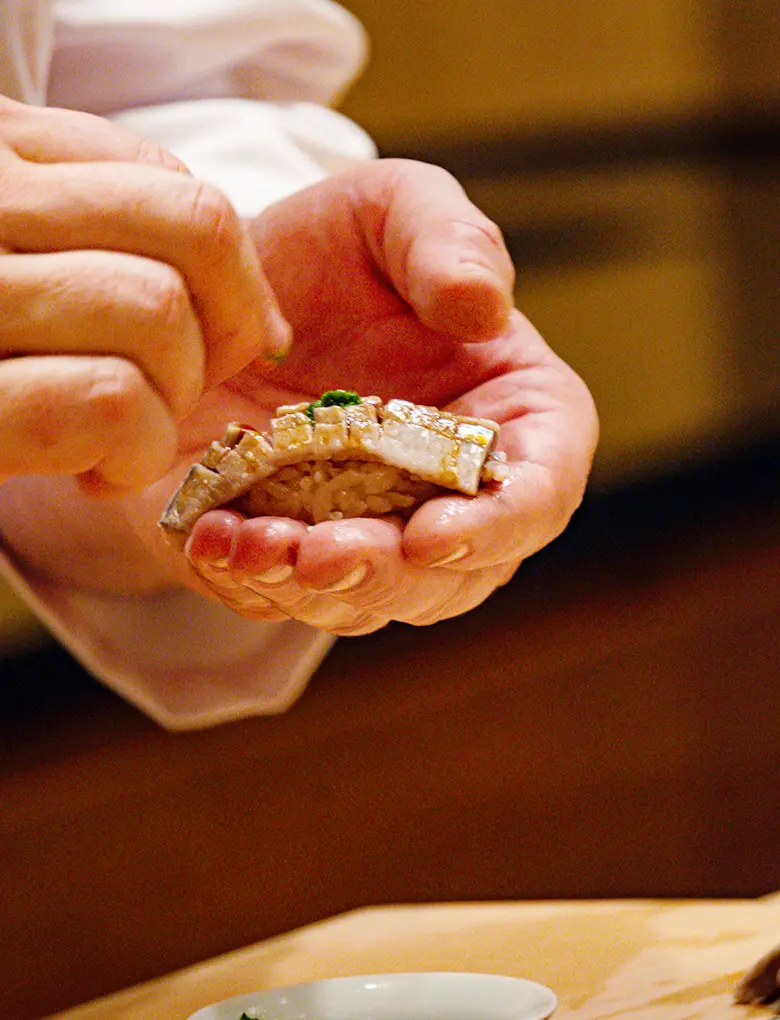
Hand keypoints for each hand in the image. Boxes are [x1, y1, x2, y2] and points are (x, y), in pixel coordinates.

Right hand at [0, 96, 288, 493]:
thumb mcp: (32, 261)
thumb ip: (125, 242)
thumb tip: (267, 322)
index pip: (180, 189)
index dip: (235, 278)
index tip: (223, 337)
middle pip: (192, 234)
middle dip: (219, 335)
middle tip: (170, 390)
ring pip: (156, 310)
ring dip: (168, 401)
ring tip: (117, 432)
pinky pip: (110, 398)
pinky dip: (133, 451)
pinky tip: (94, 471)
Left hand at [159, 159, 597, 632]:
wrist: (221, 291)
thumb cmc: (328, 250)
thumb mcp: (390, 209)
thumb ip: (450, 241)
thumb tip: (483, 311)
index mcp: (508, 416)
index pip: (540, 489)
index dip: (499, 526)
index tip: (435, 534)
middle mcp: (449, 491)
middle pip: (454, 572)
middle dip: (391, 575)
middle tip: (325, 554)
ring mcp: (373, 531)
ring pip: (369, 597)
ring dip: (315, 589)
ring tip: (253, 547)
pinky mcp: (294, 548)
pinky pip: (286, 594)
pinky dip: (252, 582)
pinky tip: (214, 544)